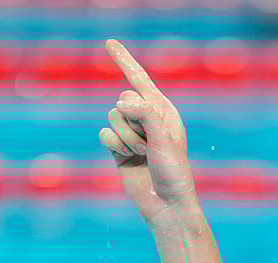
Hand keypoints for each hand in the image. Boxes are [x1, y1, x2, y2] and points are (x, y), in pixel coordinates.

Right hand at [98, 39, 196, 225]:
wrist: (166, 205)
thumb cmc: (173, 172)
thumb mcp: (164, 139)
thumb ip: (145, 114)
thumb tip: (120, 100)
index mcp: (163, 110)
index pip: (140, 79)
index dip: (124, 60)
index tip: (109, 43)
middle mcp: (146, 118)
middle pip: (122, 101)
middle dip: (133, 123)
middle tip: (149, 145)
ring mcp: (131, 133)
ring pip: (112, 118)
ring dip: (126, 138)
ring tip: (142, 154)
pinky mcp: (117, 149)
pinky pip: (104, 135)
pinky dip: (113, 145)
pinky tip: (127, 158)